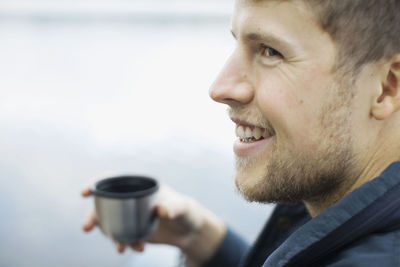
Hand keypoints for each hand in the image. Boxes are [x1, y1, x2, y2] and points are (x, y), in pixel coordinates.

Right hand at [81, 184, 225, 264]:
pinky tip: (139, 248)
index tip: (84, 192)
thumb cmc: (185, 211)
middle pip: (104, 204)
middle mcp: (131, 199)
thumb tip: (161, 210)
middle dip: (93, 216)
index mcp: (139, 185)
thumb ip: (172, 208)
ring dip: (110, 236)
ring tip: (121, 248)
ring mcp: (130, 215)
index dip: (96, 183)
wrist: (189, 230)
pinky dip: (125, 244)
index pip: (112, 180)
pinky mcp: (133, 230)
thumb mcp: (181, 207)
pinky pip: (121, 237)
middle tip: (87, 228)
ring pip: (110, 224)